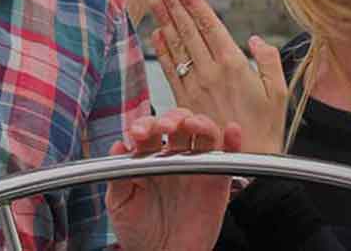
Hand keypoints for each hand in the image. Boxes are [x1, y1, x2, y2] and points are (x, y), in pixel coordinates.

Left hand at [107, 108, 242, 250]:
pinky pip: (228, 154)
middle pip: (179, 123)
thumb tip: (117, 146)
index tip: (138, 132)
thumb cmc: (138, 233)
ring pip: (204, 132)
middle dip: (171, 118)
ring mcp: (197, 166)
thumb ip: (118, 176)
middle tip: (163, 128)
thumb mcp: (119, 205)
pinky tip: (230, 130)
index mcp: (148, 158)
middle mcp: (174, 157)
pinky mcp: (217, 180)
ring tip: (191, 126)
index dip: (145, 124)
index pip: (150, 129)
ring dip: (199, 122)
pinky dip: (233, 140)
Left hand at [150, 0, 287, 153]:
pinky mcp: (185, 101)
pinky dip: (162, 50)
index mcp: (234, 64)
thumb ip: (270, 61)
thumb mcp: (279, 92)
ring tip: (156, 0)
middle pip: (188, 30)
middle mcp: (211, 71)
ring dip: (165, 20)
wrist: (246, 163)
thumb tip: (256, 39)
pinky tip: (156, 35)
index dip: (193, 2)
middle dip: (174, 4)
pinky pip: (170, 70)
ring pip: (177, 46)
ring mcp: (195, 86)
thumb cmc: (266, 128)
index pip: (209, 24)